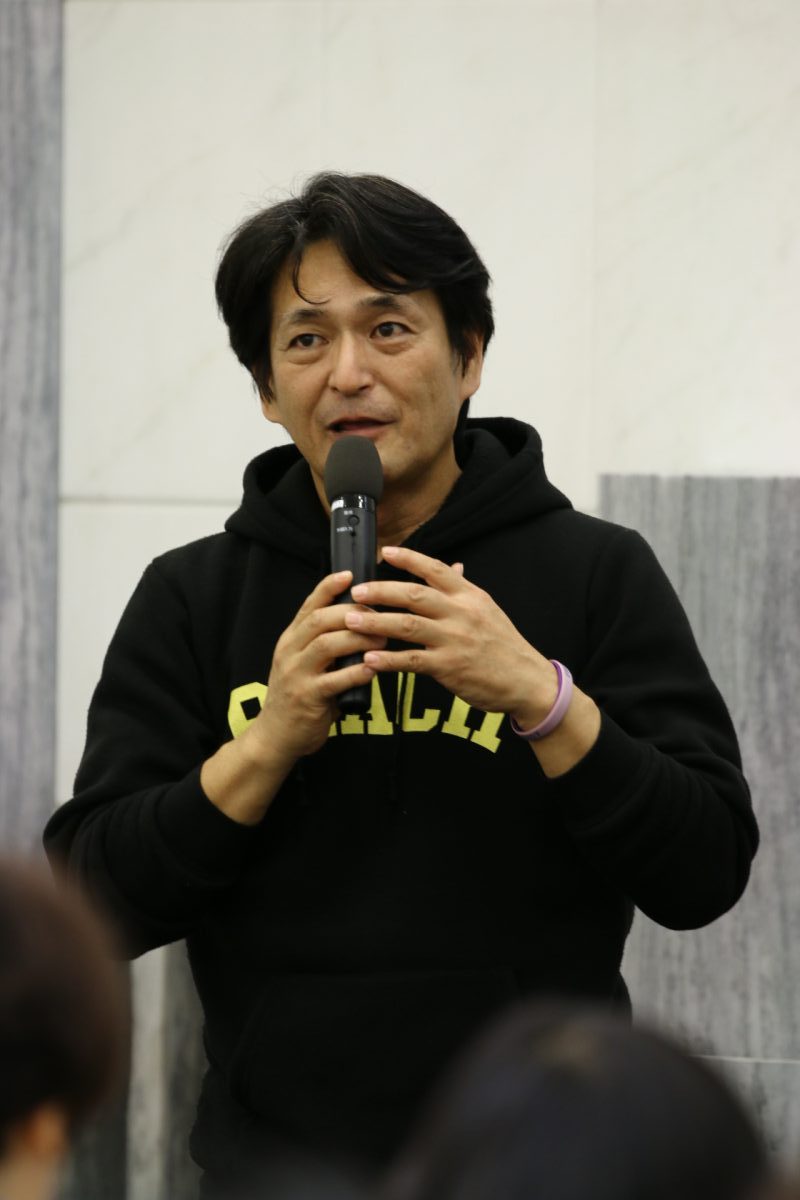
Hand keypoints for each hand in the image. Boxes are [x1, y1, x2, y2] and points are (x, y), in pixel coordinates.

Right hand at [250, 570, 386, 762]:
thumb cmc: (299, 696)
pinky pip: (333, 680)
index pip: (310, 605)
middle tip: (380, 616)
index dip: (329, 587)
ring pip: (327, 645)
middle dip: (353, 613)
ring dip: (358, 640)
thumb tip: (361, 622)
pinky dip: (356, 672)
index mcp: (291, 639)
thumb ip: (325, 643)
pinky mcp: (306, 698)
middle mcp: (290, 652)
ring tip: (382, 641)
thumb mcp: (305, 663)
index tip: (350, 575)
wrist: (275, 736)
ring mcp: (296, 674)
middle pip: (320, 620)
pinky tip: (373, 669)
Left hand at [345, 546, 557, 724]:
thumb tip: (452, 566)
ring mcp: (454, 640)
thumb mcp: (487, 610)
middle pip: (414, 594)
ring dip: (375, 622)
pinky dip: (388, 659)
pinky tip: (369, 658)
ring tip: (351, 620)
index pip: (436, 569)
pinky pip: (412, 660)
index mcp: (470, 596)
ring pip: (407, 625)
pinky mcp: (449, 668)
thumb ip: (464, 589)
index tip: (386, 552)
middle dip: (381, 591)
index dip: (409, 559)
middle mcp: (461, 613)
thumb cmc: (504, 646)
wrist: (527, 681)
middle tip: (356, 591)